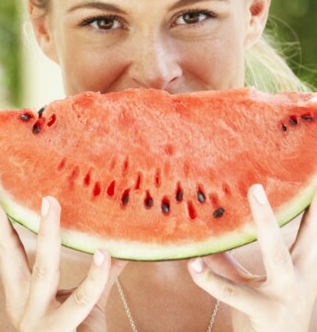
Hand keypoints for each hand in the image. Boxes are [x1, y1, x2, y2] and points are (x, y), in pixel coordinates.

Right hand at [0, 175, 125, 331]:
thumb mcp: (85, 305)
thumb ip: (98, 276)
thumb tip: (116, 242)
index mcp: (19, 290)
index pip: (0, 243)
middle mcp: (21, 301)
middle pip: (4, 251)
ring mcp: (39, 318)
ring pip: (43, 271)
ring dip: (48, 235)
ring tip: (50, 201)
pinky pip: (83, 301)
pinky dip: (94, 278)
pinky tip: (103, 253)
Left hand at [189, 184, 315, 331]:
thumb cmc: (266, 317)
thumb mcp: (253, 284)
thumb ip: (231, 261)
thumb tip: (207, 234)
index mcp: (303, 268)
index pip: (310, 230)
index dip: (312, 205)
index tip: (311, 178)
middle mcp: (300, 278)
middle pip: (303, 235)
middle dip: (295, 203)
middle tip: (272, 179)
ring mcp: (284, 295)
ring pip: (276, 254)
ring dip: (265, 224)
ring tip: (254, 194)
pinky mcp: (263, 312)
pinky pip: (232, 292)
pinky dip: (209, 278)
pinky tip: (192, 263)